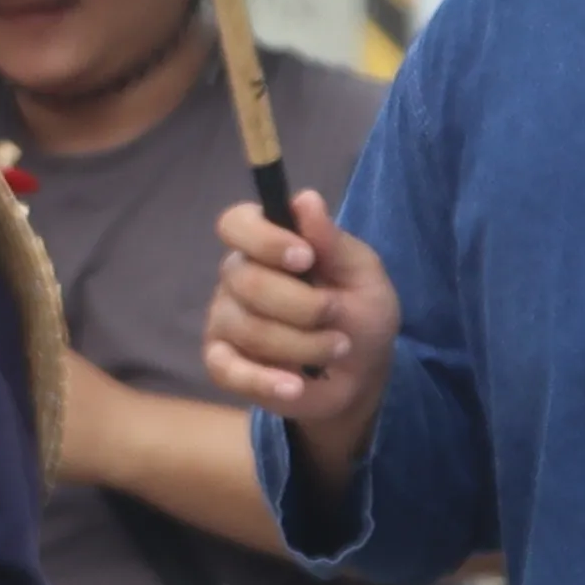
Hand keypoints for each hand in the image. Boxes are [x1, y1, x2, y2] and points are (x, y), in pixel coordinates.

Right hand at [202, 187, 394, 487]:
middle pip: (247, 281)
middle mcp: (238, 277)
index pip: (237, 224)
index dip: (264, 239)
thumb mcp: (362, 275)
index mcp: (267, 244)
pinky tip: (294, 385)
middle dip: (302, 304)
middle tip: (336, 314)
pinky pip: (228, 370)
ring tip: (336, 349)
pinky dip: (264, 380)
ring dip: (303, 344)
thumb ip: (332, 242)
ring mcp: (225, 320)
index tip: (304, 258)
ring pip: (249, 328)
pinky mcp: (222, 363)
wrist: (361, 372)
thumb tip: (305, 200)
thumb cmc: (360, 313)